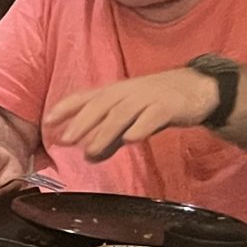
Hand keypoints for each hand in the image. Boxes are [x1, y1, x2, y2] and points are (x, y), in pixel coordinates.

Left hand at [43, 68, 217, 162]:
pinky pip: (152, 117)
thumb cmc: (157, 103)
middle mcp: (127, 92)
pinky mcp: (168, 106)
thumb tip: (89, 157)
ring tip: (91, 149)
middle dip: (81, 122)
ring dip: (105, 131)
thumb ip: (110, 138)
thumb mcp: (130, 118)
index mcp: (114, 93)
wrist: (198, 89)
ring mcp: (148, 97)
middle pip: (100, 105)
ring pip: (122, 113)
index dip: (66, 107)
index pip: (85, 97)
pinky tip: (130, 139)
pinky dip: (140, 127)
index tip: (48, 121)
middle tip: (66, 140)